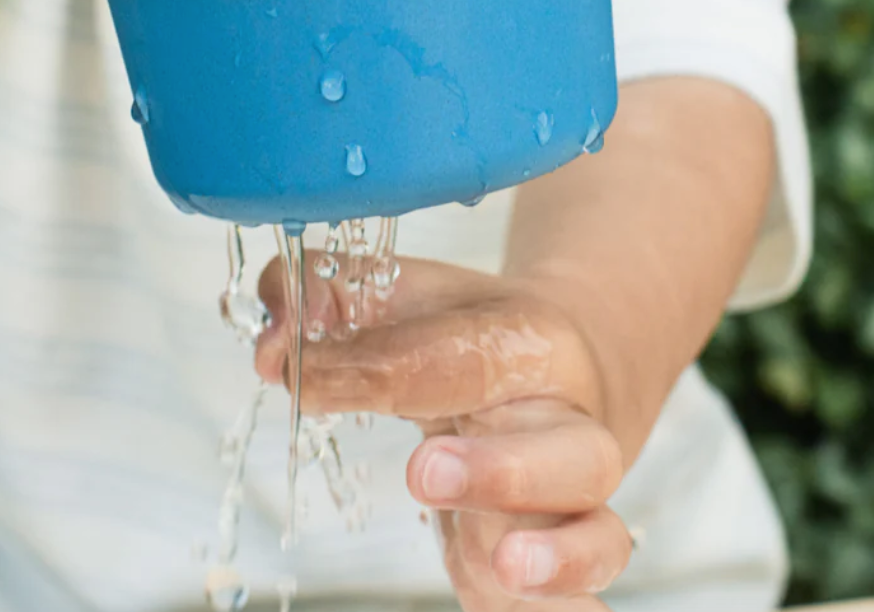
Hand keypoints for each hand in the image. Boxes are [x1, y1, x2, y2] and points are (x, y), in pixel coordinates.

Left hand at [255, 254, 631, 609]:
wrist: (559, 367)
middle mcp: (567, 422)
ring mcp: (573, 501)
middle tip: (422, 474)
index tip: (296, 374)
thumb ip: (329, 293)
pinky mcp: (558, 560)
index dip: (370, 369)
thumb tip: (275, 333)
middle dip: (501, 468)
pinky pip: (586, 595)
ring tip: (506, 565)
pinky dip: (571, 609)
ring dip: (555, 553)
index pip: (458, 357)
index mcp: (529, 342)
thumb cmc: (466, 333)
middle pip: (567, 450)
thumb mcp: (403, 295)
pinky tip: (541, 610)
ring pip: (598, 531)